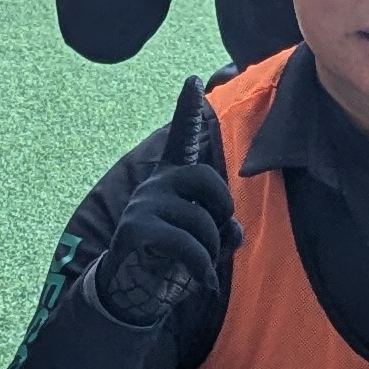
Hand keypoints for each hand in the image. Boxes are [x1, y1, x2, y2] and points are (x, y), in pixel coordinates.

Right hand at [91, 77, 238, 328]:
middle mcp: (155, 183)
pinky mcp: (137, 229)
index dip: (186, 110)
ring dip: (212, 250)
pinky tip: (203, 282)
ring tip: (203, 264)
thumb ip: (224, 226)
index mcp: (171, 178)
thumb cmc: (174, 256)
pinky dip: (202, 268)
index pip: (179, 138)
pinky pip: (188, 245)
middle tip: (220, 230)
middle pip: (206, 178)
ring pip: (201, 221)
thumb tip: (235, 231)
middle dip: (223, 208)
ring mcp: (144, 204)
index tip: (193, 80)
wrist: (132, 288)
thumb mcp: (205, 237)